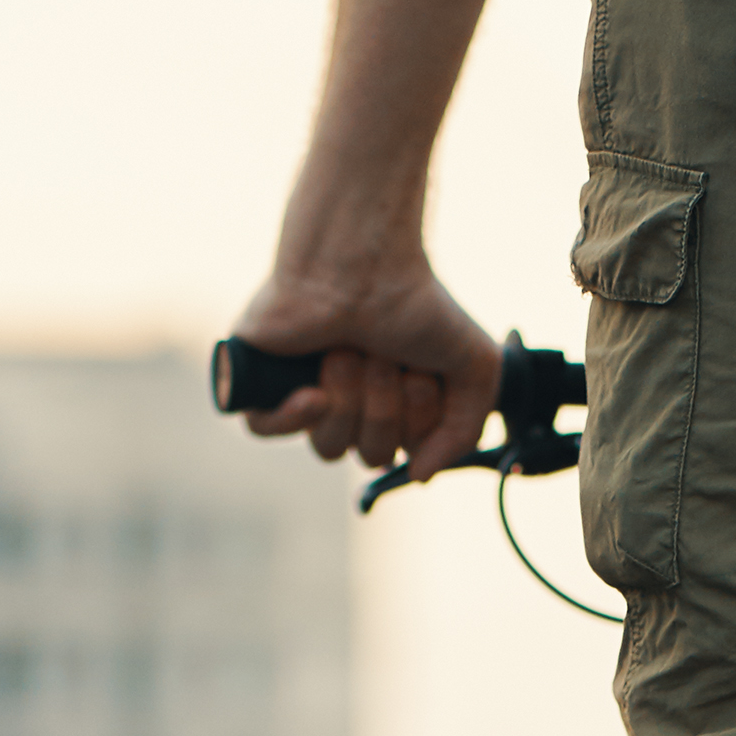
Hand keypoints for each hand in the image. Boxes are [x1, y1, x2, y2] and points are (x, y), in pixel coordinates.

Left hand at [228, 248, 503, 483]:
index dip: (414, 425)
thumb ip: (465, 432)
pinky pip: (264, 428)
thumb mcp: (475, 367)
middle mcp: (346, 402)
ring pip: (325, 445)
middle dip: (383, 406)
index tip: (421, 374)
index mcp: (388, 404)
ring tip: (348, 348)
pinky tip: (310, 390)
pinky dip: (292, 416)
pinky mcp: (260, 377)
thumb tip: (420, 476)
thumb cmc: (416, 302)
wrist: (364, 259)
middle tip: (383, 354)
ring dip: (348, 397)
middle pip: (366, 453)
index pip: (398, 453)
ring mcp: (300, 390)